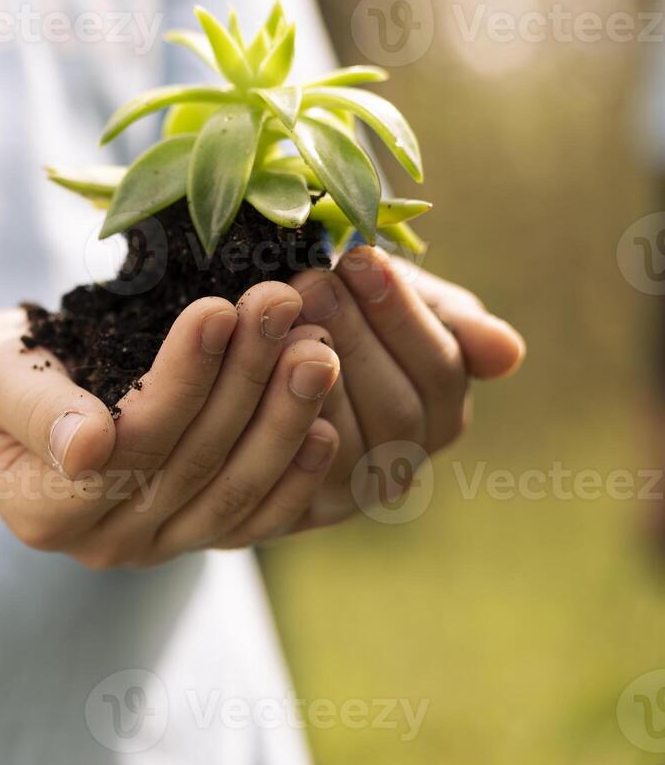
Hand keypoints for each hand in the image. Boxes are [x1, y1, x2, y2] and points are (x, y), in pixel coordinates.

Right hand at [0, 285, 341, 567]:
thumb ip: (36, 408)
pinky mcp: (195, 534)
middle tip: (285, 304)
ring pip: (234, 494)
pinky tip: (329, 423)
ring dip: (283, 418)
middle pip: (191, 465)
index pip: (130, 444)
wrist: (8, 399)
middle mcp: (104, 545)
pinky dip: (297, 478)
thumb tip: (85, 445)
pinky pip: (256, 520)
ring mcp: (155, 547)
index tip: (218, 308)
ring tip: (316, 343)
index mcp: (45, 513)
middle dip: (245, 380)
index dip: (180, 380)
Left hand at [288, 246, 525, 525]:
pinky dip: (276, 414)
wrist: (268, 345)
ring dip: (310, 371)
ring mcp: (351, 491)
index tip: (360, 256)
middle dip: (352, 336)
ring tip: (281, 313)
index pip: (438, 369)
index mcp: (440, 412)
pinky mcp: (297, 508)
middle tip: (312, 281)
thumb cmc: (345, 312)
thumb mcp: (402, 304)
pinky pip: (293, 473)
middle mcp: (402, 461)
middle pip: (395, 409)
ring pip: (344, 442)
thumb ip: (454, 322)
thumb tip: (509, 353)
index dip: (399, 312)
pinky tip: (255, 362)